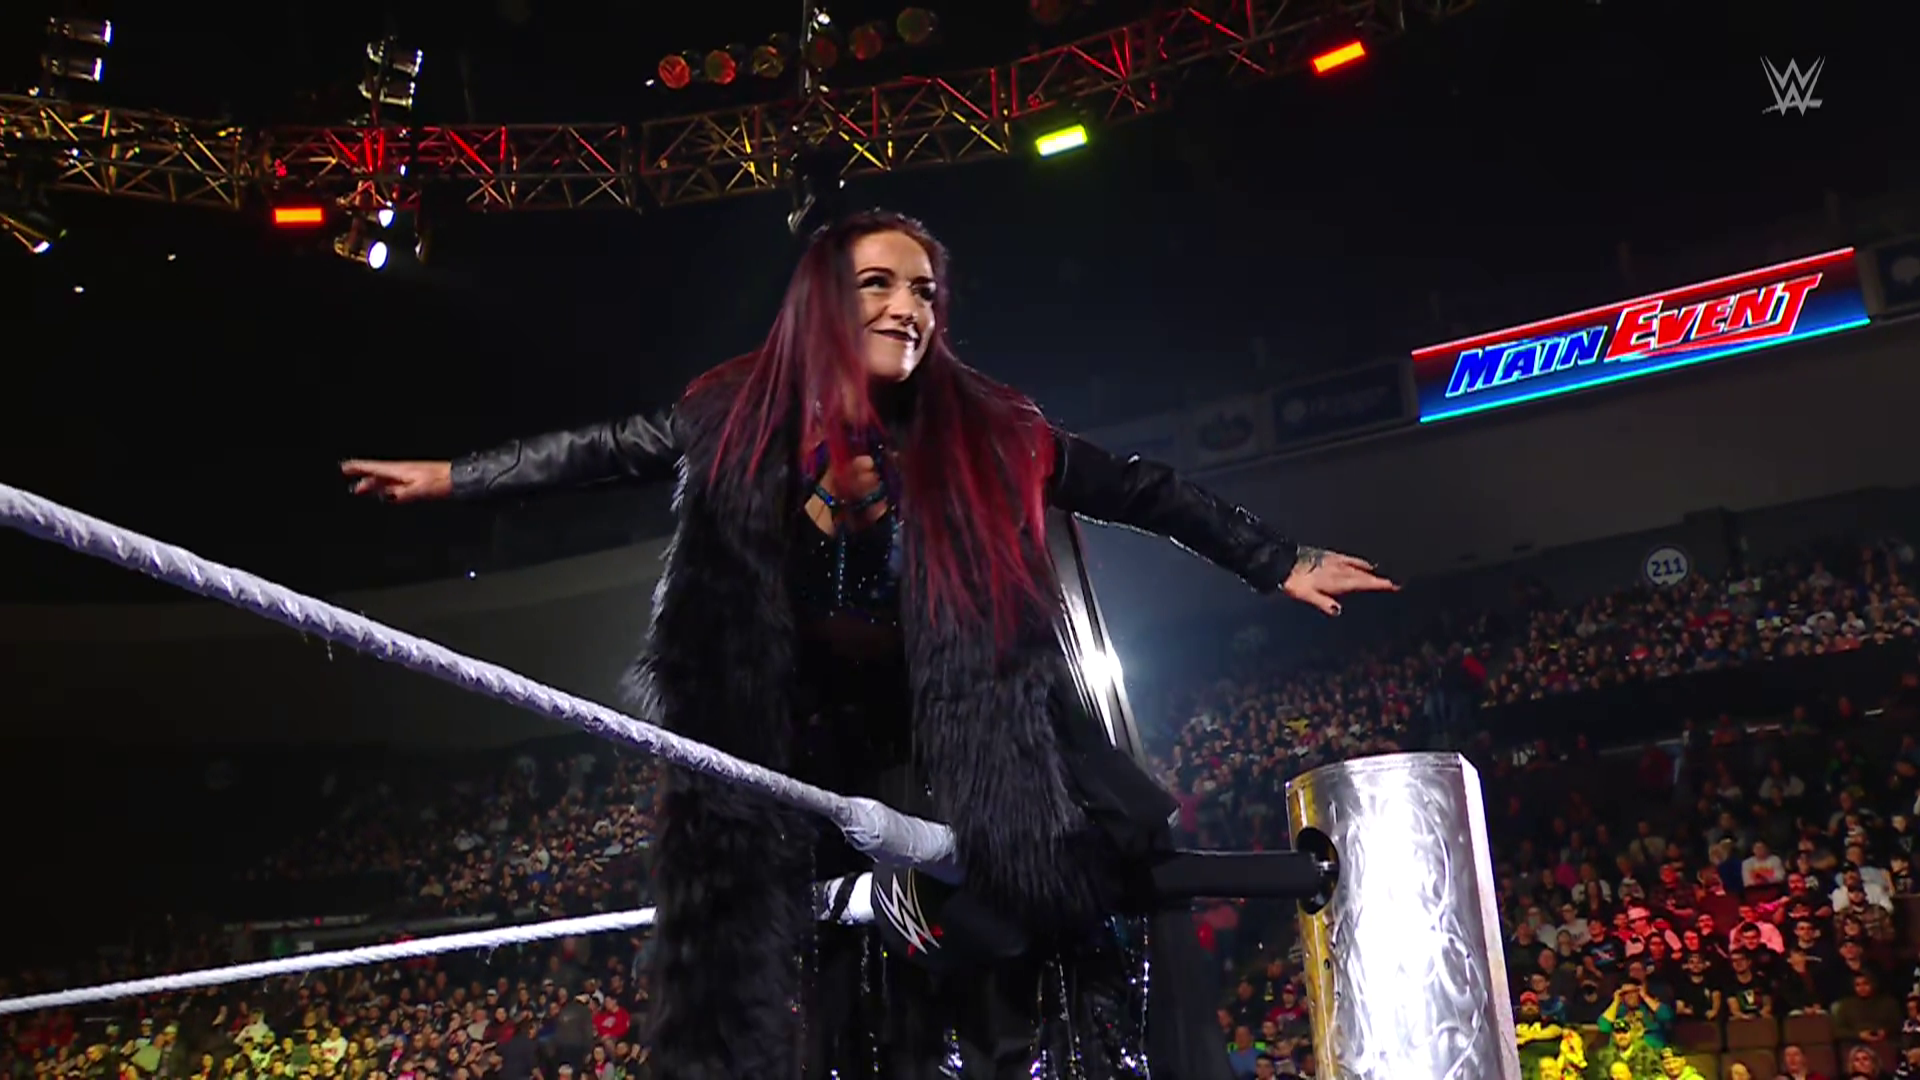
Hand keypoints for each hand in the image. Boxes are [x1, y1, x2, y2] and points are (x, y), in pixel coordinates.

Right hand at [342, 459, 453, 503]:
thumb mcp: (419, 490)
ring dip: (374, 484)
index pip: (374, 467)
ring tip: (363, 488)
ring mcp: (410, 476)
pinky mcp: (418, 481)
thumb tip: (385, 497)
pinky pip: (396, 484)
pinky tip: (387, 492)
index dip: (359, 467)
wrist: (460, 479)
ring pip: (387, 480)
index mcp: (401, 470)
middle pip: (378, 474)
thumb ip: (401, 495)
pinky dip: (387, 488)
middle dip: (364, 478)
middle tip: (351, 481)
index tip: (345, 466)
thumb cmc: (442, 481)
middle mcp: (403, 471)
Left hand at [1282, 547, 1397, 615]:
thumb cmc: (1295, 581)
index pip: (1362, 583)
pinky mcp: (1329, 555)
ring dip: (1371, 571)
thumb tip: (1338, 610)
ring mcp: (1335, 561)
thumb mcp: (1307, 595)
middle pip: (1364, 575)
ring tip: (1382, 574)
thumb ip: (1323, 603)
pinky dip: (1359, 562)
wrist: (1284, 562)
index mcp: (1336, 580)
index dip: (1378, 584)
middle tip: (1394, 583)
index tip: (1393, 585)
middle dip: (1380, 579)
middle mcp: (1338, 569)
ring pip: (1358, 566)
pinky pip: (1349, 558)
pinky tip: (1362, 563)